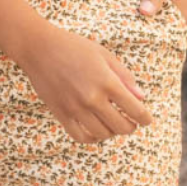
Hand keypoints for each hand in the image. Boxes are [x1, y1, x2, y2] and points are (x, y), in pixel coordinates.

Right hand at [17, 23, 153, 143]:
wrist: (39, 48)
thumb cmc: (74, 47)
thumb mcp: (105, 55)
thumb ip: (124, 77)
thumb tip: (141, 98)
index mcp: (107, 81)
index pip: (135, 109)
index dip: (145, 118)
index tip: (147, 120)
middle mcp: (93, 98)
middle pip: (121, 126)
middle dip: (131, 127)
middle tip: (132, 123)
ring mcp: (76, 108)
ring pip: (103, 134)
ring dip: (113, 132)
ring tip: (114, 125)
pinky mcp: (61, 114)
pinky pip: (81, 136)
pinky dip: (92, 138)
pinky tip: (97, 132)